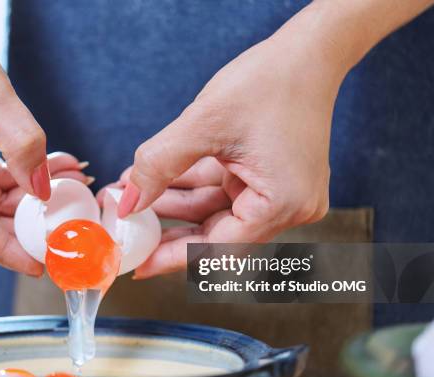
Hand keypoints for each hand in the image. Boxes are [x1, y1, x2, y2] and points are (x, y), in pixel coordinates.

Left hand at [116, 14, 348, 277]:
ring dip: (175, 203)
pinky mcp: (272, 180)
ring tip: (133, 194)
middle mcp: (290, 207)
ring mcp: (282, 194)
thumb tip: (127, 202)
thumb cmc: (269, 82)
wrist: (306, 53)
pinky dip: (193, 186)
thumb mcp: (202, 125)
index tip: (141, 266)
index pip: (218, 248)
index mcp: (283, 203)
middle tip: (130, 231)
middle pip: (217, 233)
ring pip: (216, 212)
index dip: (174, 256)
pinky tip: (158, 180)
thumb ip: (159, 166)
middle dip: (169, 227)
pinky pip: (225, 193)